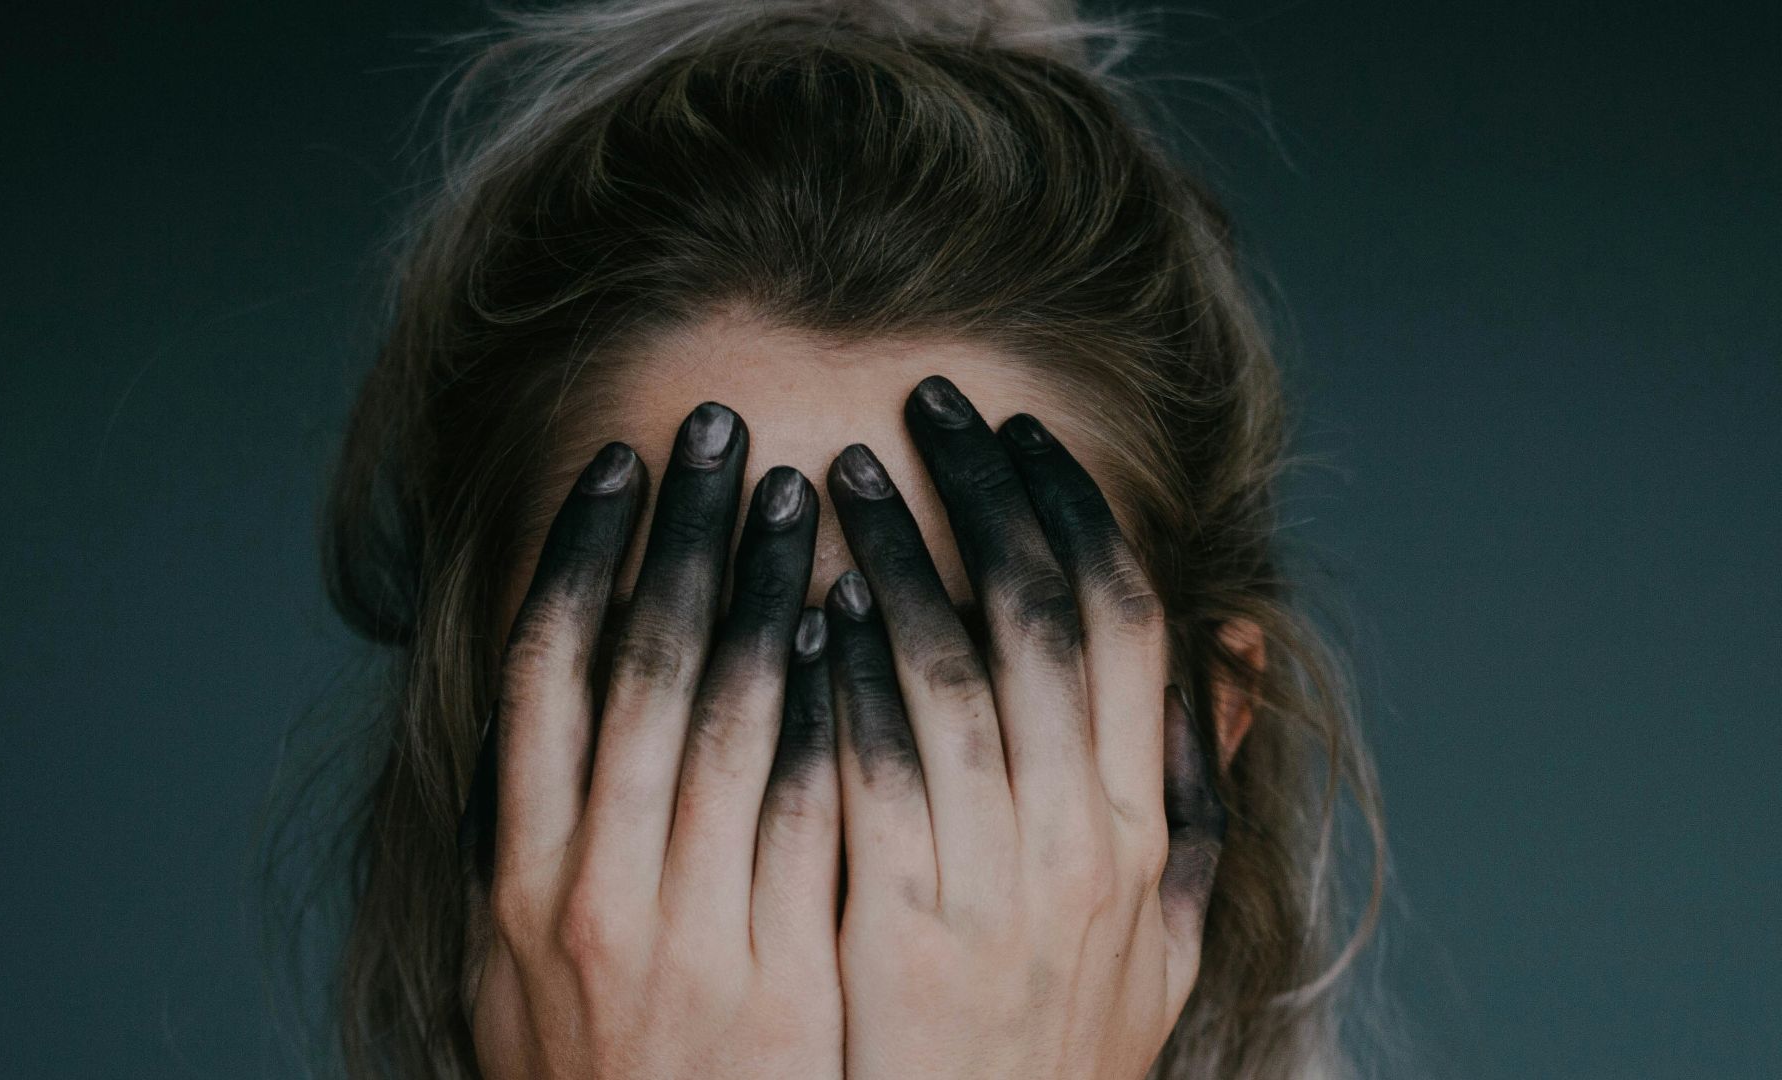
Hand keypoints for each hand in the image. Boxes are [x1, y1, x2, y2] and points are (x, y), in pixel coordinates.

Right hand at [458, 402, 843, 1078]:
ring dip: (761, 591)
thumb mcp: (517, 980)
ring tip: (798, 496)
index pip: (541, 674)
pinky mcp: (771, 970)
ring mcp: (681, 929)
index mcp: (519, 877)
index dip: (578, 555)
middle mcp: (585, 888)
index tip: (620, 468)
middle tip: (716, 432)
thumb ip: (535, 855)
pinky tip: (852, 628)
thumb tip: (545, 731)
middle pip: (632, 667)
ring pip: (719, 719)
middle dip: (678, 535)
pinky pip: (800, 810)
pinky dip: (821, 708)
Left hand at [821, 376, 1226, 1079]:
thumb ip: (1194, 793)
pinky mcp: (907, 920)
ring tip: (839, 476)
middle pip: (1043, 615)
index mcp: (1148, 825)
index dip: (1075, 513)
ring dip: (899, 555)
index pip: (1128, 624)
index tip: (1020, 438)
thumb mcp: (1168, 929)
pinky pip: (877, 766)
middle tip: (925, 408)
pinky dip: (846, 672)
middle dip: (983, 493)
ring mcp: (1000, 878)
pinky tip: (809, 603)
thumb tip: (1234, 658)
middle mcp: (1088, 837)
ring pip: (955, 668)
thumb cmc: (1064, 1046)